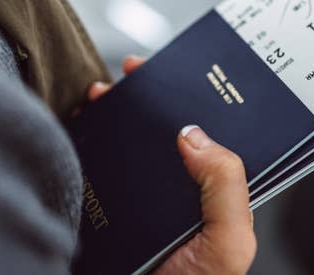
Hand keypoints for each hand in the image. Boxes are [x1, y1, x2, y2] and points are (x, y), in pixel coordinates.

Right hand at [88, 56, 256, 274]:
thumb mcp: (228, 241)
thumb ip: (226, 186)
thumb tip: (194, 133)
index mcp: (214, 193)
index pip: (212, 135)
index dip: (199, 100)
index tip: (182, 72)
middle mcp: (179, 190)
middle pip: (168, 131)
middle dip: (152, 96)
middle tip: (136, 71)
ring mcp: (142, 196)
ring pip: (132, 142)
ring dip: (119, 111)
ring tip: (105, 92)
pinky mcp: (110, 205)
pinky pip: (100, 164)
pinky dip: (89, 139)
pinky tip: (84, 122)